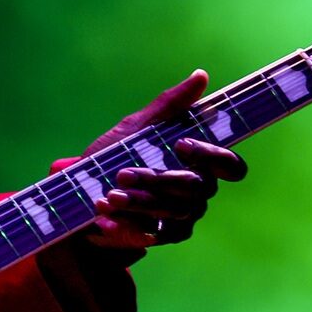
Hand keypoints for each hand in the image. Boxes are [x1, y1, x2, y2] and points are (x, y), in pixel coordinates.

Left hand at [79, 69, 246, 248]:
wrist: (80, 195)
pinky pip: (154, 233)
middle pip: (196, 187)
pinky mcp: (161, 236)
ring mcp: (183, 216)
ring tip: (110, 197)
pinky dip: (127, 225)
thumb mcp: (136, 127)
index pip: (230, 165)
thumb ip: (170, 105)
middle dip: (158, 179)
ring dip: (140, 202)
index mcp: (198, 163)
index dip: (214, 157)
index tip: (181, 145)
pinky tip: (106, 218)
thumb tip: (201, 76)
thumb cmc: (113, 157)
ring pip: (174, 210)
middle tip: (123, 174)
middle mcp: (198, 191)